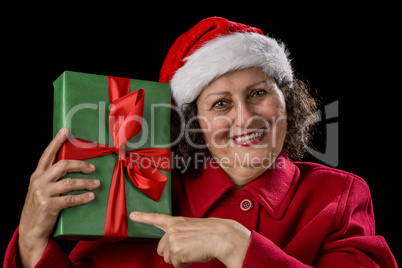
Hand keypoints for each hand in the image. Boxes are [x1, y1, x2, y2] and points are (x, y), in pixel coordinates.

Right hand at [18, 127, 99, 267]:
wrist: (31, 230)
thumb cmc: (41, 207)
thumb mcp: (42, 189)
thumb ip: (53, 178)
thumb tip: (74, 167)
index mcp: (37, 175)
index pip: (47, 154)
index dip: (56, 141)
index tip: (66, 130)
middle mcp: (39, 181)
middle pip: (63, 165)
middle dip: (80, 165)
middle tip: (92, 168)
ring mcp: (43, 193)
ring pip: (69, 183)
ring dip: (85, 182)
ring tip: (96, 183)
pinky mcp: (48, 206)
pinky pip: (70, 199)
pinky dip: (83, 197)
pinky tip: (91, 197)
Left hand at [130, 212, 251, 267]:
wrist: (222, 236)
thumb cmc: (212, 234)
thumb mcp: (192, 229)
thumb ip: (179, 234)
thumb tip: (171, 249)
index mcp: (177, 222)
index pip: (157, 218)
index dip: (143, 217)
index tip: (133, 215)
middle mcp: (172, 229)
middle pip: (161, 249)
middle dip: (172, 253)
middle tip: (188, 249)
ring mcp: (172, 239)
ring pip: (167, 258)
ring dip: (179, 259)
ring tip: (193, 250)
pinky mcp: (175, 250)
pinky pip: (175, 264)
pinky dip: (184, 263)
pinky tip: (193, 255)